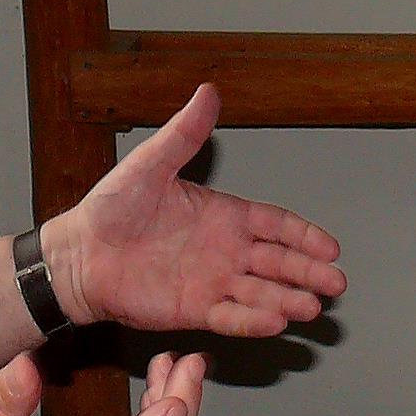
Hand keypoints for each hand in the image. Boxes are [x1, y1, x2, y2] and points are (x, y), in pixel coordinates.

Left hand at [41, 86, 344, 335]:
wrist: (79, 254)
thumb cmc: (109, 209)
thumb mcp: (149, 164)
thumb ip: (183, 134)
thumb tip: (206, 92)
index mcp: (223, 215)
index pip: (276, 225)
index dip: (304, 235)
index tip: (331, 246)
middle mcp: (224, 250)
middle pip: (278, 263)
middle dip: (309, 272)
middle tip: (336, 283)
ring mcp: (211, 281)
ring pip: (260, 293)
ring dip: (287, 300)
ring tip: (311, 307)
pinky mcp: (193, 309)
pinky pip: (229, 317)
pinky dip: (252, 321)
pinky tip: (275, 323)